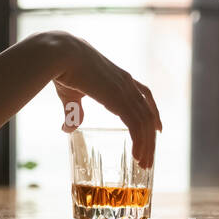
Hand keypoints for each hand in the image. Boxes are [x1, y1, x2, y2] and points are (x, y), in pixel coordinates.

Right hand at [46, 31, 162, 168]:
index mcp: (118, 78)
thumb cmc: (62, 69)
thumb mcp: (71, 94)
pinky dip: (140, 142)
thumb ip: (74, 111)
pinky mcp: (119, 99)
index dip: (152, 111)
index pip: (144, 94)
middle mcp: (126, 83)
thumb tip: (68, 129)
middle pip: (148, 113)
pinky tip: (139, 156)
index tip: (157, 128)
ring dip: (147, 145)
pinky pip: (137, 125)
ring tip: (144, 164)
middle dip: (150, 138)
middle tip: (148, 159)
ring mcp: (125, 90)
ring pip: (145, 122)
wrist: (60, 54)